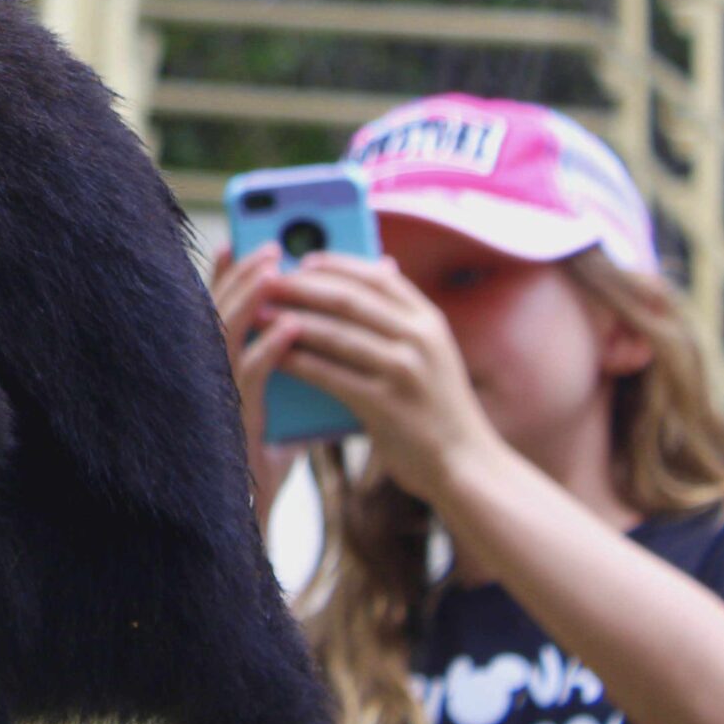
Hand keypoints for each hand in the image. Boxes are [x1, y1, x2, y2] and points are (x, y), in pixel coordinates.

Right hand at [208, 243, 303, 522]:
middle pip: (218, 312)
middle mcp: (209, 379)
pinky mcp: (230, 421)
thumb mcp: (282, 421)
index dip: (232, 277)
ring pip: (225, 333)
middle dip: (244, 275)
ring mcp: (216, 398)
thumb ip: (298, 387)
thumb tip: (336, 354)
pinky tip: (291, 328)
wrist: (250, 528)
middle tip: (270, 244)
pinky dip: (268, 349)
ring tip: (276, 268)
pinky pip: (246, 377)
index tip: (247, 244)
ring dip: (250, 297)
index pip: (222, 315)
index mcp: (220, 376)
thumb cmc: (260, 475)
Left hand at [262, 252, 503, 503]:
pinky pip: (330, 375)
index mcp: (430, 320)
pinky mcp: (386, 405)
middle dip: (302, 287)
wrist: (466, 465)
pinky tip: (274, 356)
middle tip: (266, 282)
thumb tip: (367, 276)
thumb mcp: (432, 354)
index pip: (378, 276)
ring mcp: (405, 371)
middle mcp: (420, 339)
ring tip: (258, 315)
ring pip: (334, 335)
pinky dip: (299, 362)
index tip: (303, 259)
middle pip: (348, 300)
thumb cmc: (436, 406)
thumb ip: (400, 319)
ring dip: (289, 321)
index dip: (337, 263)